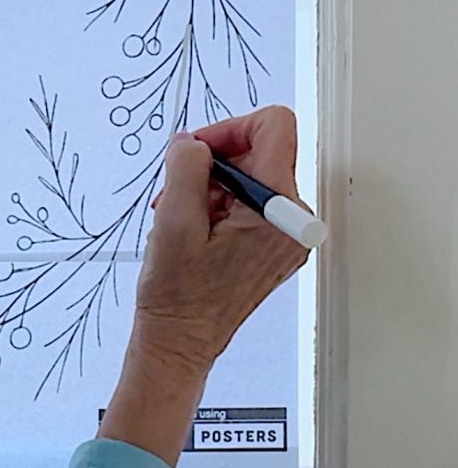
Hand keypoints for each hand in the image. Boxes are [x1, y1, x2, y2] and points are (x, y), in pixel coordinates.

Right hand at [133, 105, 311, 377]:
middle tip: (180, 194)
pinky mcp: (276, 244)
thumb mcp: (173, 219)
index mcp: (279, 210)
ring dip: (211, 187)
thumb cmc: (179, 296)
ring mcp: (288, 234)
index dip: (230, 128)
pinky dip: (219, 204)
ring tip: (184, 219)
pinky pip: (251, 201)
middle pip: (260, 151)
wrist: (181, 341)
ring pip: (251, 176)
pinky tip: (195, 230)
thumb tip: (193, 142)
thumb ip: (186, 166)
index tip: (200, 153)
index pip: (274, 126)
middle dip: (213, 165)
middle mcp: (295, 220)